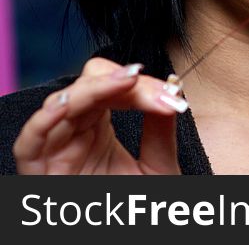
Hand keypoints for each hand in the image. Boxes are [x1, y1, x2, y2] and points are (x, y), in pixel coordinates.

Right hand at [13, 58, 184, 173]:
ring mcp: (55, 151)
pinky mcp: (38, 173)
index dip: (142, 84)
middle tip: (160, 93)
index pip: (113, 86)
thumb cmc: (137, 211)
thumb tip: (175, 87)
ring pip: (60, 104)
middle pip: (87, 84)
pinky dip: (47, 118)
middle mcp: (74, 134)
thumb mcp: (159, 166)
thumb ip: (162, 129)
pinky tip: (73, 103)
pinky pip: (30, 140)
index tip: (173, 94)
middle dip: (123, 82)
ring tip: (127, 82)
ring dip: (94, 88)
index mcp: (99, 127)